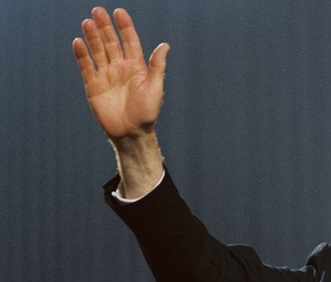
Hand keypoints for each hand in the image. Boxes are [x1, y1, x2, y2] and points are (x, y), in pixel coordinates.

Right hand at [73, 7, 168, 139]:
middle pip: (111, 42)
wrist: (130, 133)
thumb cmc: (147, 113)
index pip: (130, 41)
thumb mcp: (155, 88)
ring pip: (98, 51)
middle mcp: (120, 68)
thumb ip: (157, 66)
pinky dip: (82, 55)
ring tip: (88, 22)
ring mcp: (106, 75)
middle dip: (105, 27)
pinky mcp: (93, 85)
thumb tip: (165, 45)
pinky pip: (86, 66)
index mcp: (137, 67)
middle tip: (98, 11)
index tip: (119, 12)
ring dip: (92, 37)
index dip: (125, 27)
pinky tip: (78, 42)